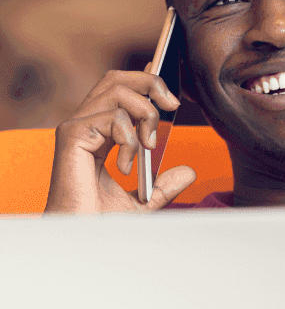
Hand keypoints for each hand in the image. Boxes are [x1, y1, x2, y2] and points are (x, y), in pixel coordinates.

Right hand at [45, 69, 195, 212]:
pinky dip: (130, 140)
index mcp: (98, 133)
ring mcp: (76, 128)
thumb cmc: (101, 221)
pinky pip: (113, 118)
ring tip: (149, 146)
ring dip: (146, 114)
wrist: (80, 237)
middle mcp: (85, 125)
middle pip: (117, 79)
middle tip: (173, 106)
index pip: (119, 90)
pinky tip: (126, 167)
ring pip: (118, 90)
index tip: (163, 71)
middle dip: (151, 82)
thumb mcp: (144, 201)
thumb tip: (189, 172)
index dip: (143, 77)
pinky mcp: (72, 136)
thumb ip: (165, 185)